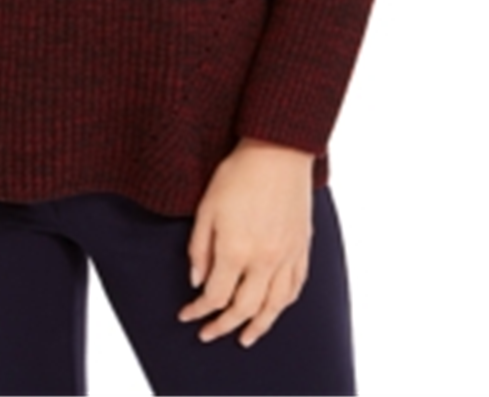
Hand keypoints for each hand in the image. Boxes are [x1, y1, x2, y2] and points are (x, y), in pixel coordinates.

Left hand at [177, 137, 314, 348]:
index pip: (215, 296)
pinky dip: (283, 305)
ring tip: (245, 338)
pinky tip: (275, 309)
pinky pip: (296, 288)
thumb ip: (199, 248)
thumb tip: (196, 281)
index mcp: (236, 250)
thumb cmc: (238, 174)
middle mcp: (264, 260)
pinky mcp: (302, 248)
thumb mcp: (206, 207)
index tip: (186, 315)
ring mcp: (287, 256)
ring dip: (258, 327)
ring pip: (274, 306)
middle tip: (209, 334)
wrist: (277, 151)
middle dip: (224, 326)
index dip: (198, 311)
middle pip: (244, 309)